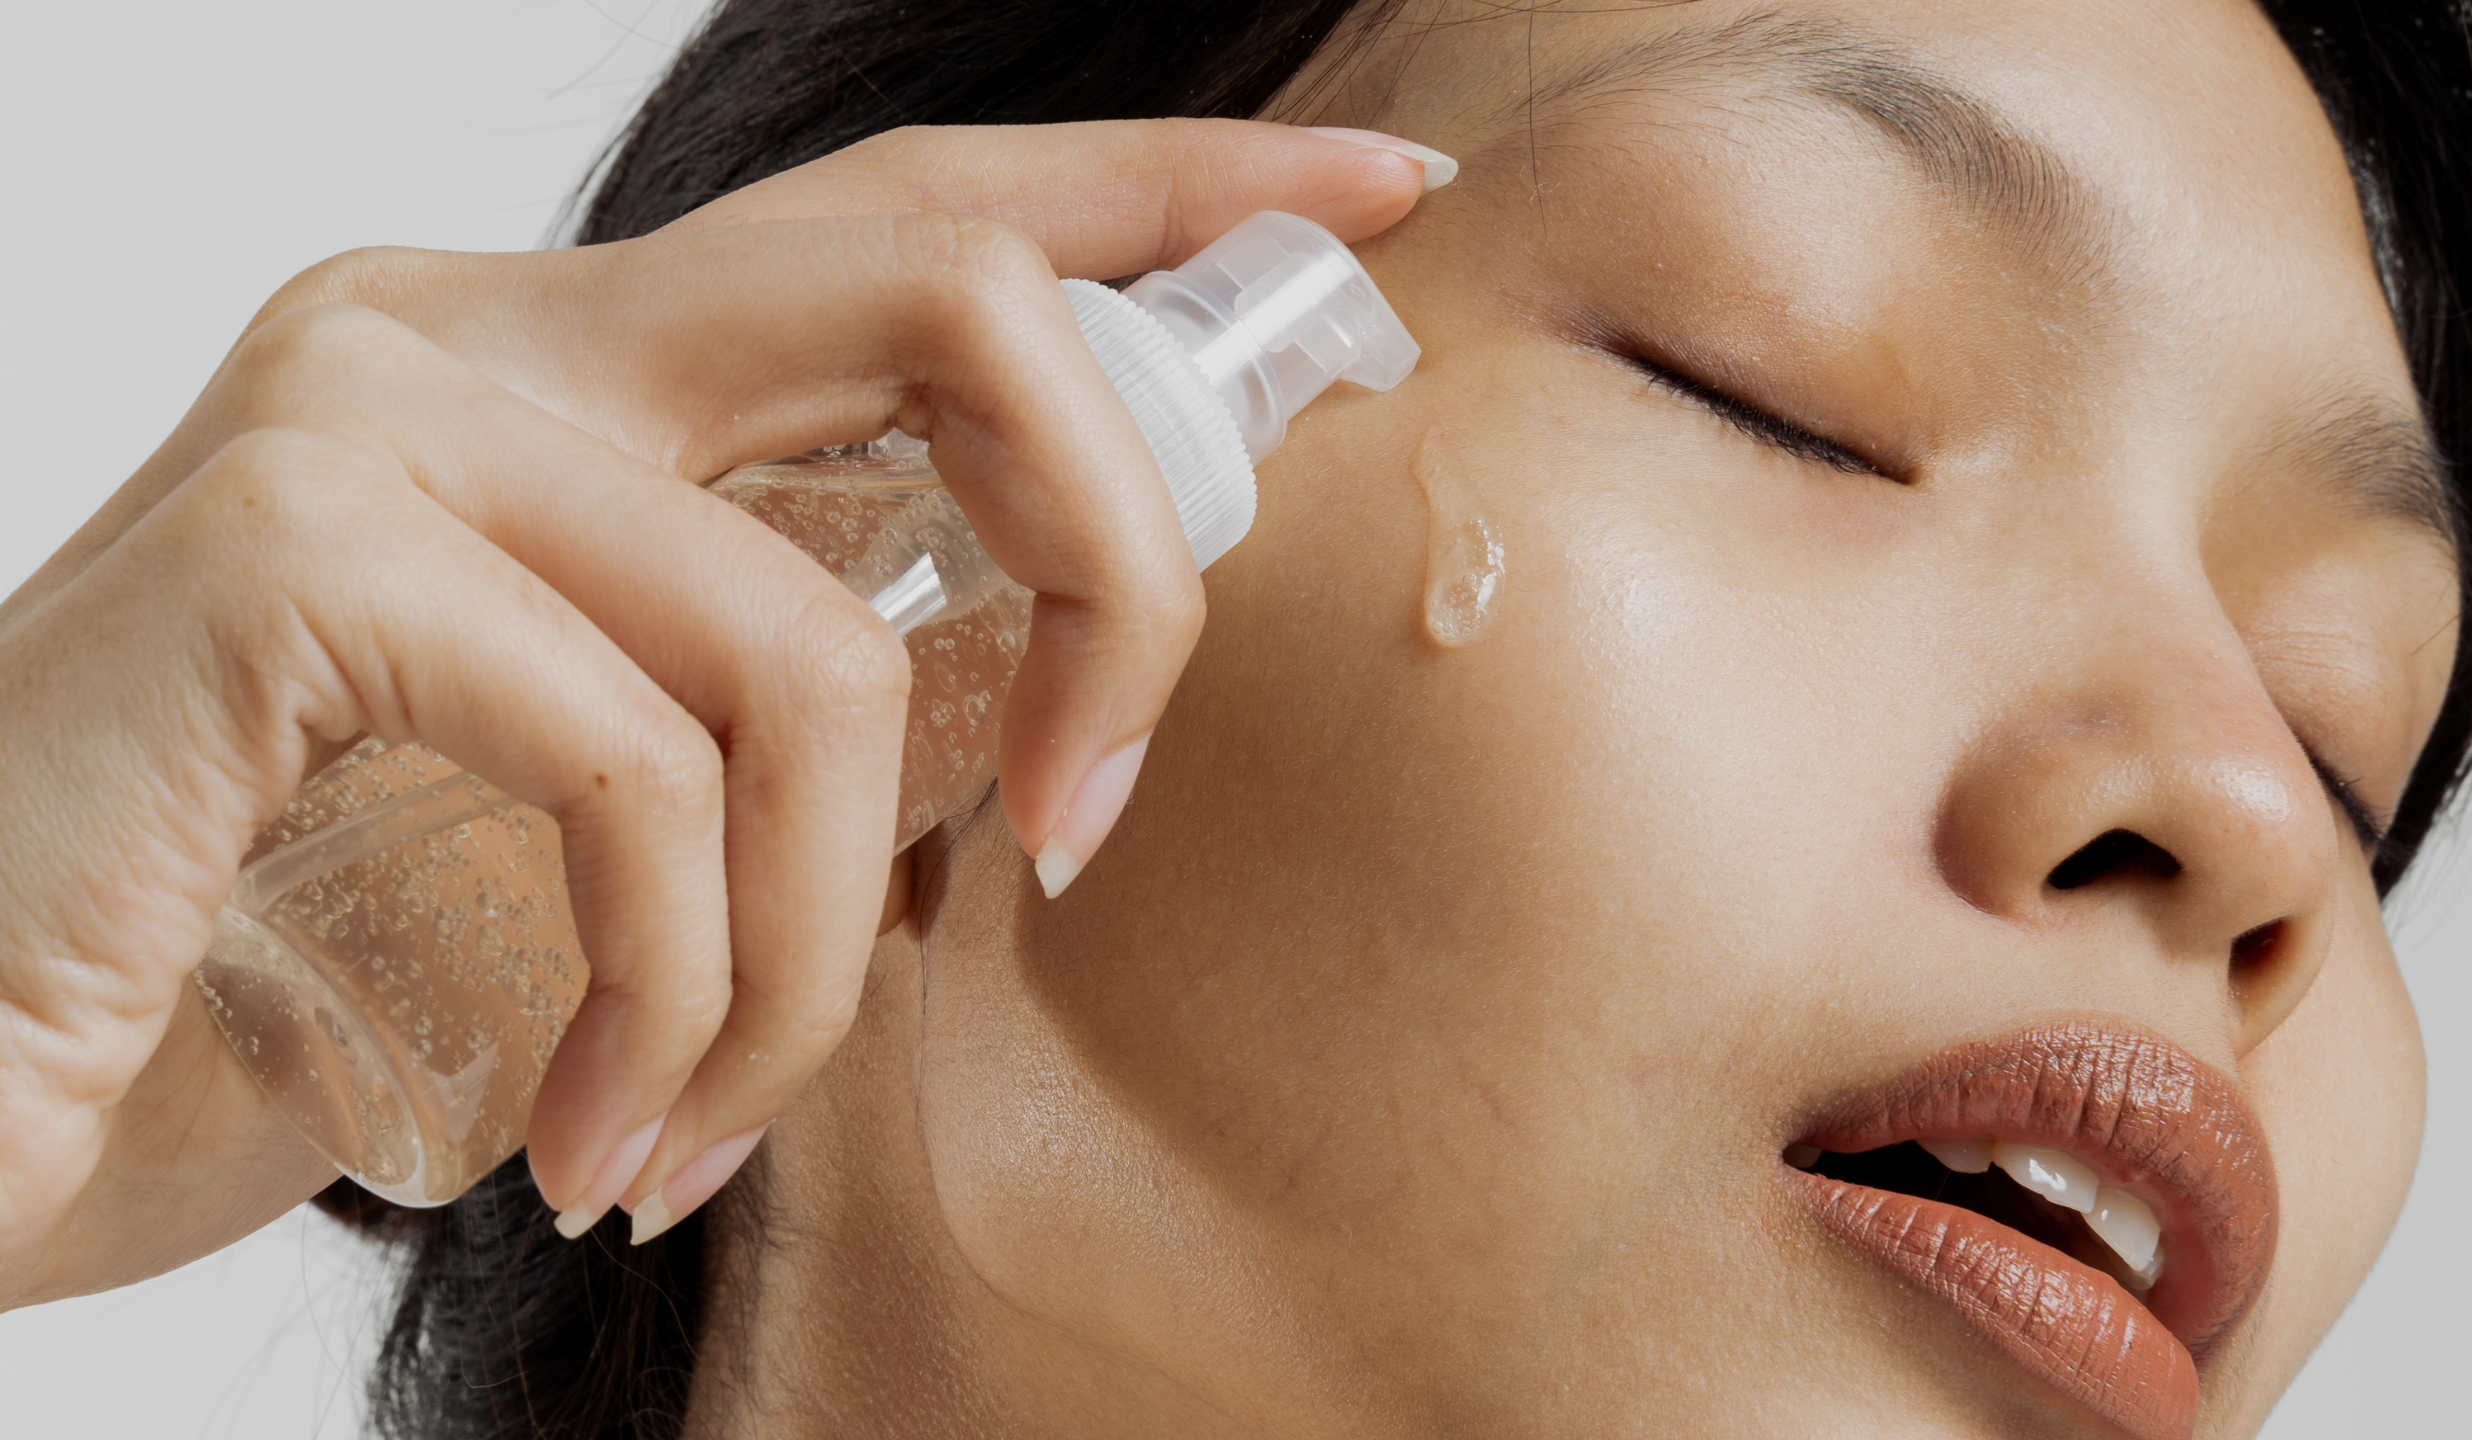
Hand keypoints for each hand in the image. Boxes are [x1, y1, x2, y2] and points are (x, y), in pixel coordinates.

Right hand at [0, 119, 1430, 1305]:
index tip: (1358, 210)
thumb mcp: (581, 799)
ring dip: (813, 945)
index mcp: (555, 371)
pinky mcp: (288, 553)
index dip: (1156, 195)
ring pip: (814, 633)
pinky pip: (650, 763)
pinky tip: (601, 1125)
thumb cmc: (265, 946)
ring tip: (704, 1115)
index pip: (909, 217)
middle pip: (941, 289)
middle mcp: (466, 333)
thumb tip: (1031, 719)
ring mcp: (369, 415)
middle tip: (1096, 821)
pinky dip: (680, 983)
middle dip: (1112, 546)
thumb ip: (773, 694)